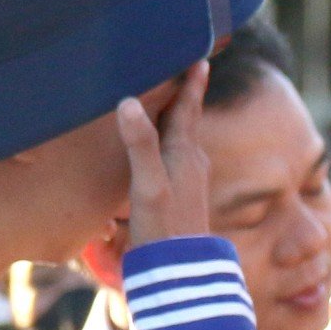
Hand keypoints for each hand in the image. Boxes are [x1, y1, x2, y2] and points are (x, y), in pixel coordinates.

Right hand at [118, 61, 214, 249]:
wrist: (180, 273)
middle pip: (187, 119)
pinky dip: (169, 141)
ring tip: (173, 99)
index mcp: (184, 153)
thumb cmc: (163, 228)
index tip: (200, 55)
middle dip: (185, 94)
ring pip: (182, 137)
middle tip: (187, 67)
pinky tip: (163, 147)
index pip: (187, 108)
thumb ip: (140, 144)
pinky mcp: (181, 196)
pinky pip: (176, 156)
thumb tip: (130, 102)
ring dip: (178, 116)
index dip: (191, 82)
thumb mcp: (148, 185)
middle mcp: (192, 162)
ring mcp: (189, 180)